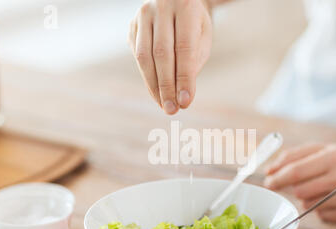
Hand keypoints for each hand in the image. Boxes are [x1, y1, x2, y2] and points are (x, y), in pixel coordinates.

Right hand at [129, 0, 212, 114]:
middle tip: (172, 110)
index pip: (184, 48)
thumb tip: (181, 96)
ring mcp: (142, 15)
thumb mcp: (203, 38)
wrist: (177, 0)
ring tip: (164, 105)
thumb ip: (193, 63)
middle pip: (161, 53)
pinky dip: (148, 77)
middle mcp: (161, 6)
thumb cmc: (195, 24)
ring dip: (154, 86)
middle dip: (167, 86)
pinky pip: (137, 56)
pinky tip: (157, 92)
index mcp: (185, 6)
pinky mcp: (132, 25)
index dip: (184, 78)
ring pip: (144, 56)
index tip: (186, 102)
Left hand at [264, 144, 335, 221]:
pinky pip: (321, 215)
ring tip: (322, 187)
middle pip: (300, 191)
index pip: (296, 171)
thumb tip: (269, 171)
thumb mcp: (322, 149)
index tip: (267, 182)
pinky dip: (320, 208)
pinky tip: (333, 198)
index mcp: (335, 156)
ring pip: (308, 204)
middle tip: (296, 184)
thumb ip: (292, 156)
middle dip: (293, 188)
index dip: (277, 178)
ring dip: (307, 198)